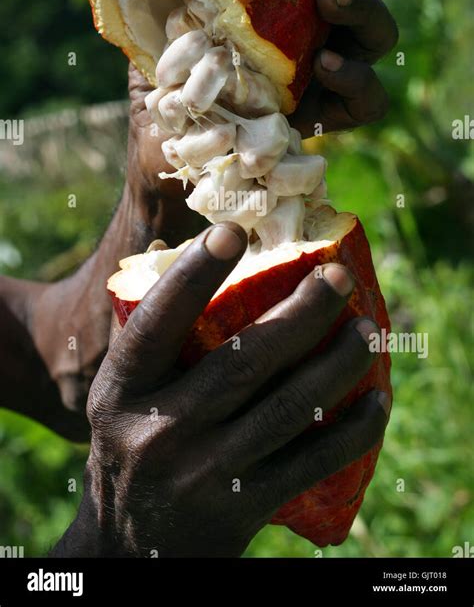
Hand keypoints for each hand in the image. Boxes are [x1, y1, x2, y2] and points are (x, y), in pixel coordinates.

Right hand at [53, 223, 389, 556]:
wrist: (129, 550)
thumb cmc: (131, 447)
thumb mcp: (121, 398)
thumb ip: (155, 346)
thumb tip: (216, 271)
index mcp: (120, 392)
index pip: (156, 323)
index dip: (193, 274)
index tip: (232, 231)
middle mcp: (158, 431)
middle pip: (245, 360)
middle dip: (302, 312)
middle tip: (338, 277)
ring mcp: (203, 473)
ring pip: (289, 406)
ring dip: (340, 362)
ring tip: (369, 330)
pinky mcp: (241, 509)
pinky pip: (310, 462)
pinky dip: (353, 430)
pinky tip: (378, 401)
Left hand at [126, 0, 396, 214]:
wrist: (166, 149)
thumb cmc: (166, 74)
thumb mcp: (156, 4)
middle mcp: (322, 31)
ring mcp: (333, 74)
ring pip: (380, 32)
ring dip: (359, 5)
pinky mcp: (333, 119)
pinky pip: (369, 99)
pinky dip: (354, 78)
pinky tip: (323, 63)